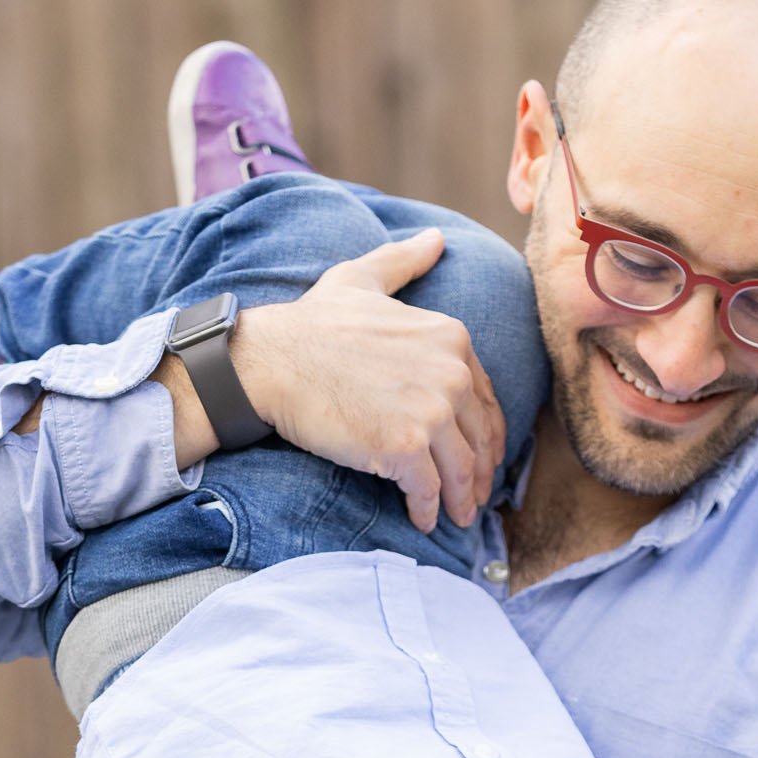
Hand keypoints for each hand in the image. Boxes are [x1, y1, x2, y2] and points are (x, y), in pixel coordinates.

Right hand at [222, 229, 505, 530]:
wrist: (271, 360)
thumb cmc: (312, 323)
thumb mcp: (362, 279)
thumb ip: (404, 262)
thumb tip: (435, 239)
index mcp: (451, 337)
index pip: (486, 399)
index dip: (485, 433)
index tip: (479, 456)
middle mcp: (450, 373)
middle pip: (479, 437)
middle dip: (479, 472)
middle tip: (472, 497)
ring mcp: (430, 411)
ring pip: (460, 469)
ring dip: (460, 499)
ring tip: (454, 516)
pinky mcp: (405, 448)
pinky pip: (429, 490)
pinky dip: (428, 510)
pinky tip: (422, 519)